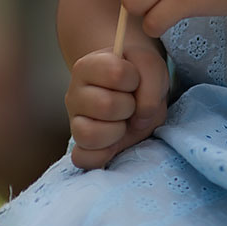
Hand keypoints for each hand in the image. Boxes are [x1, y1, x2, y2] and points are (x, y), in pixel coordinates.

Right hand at [65, 43, 168, 169]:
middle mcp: (74, 93)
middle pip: (105, 106)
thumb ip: (151, 84)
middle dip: (129, 106)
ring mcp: (74, 122)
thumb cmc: (139, 74)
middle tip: (130, 103)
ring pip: (89, 135)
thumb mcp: (152, 66)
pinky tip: (114, 143)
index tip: (134, 79)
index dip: (134, 78)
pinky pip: (83, 159)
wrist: (135, 88)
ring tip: (122, 122)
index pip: (116, 73)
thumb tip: (139, 119)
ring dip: (117, 131)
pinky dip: (104, 155)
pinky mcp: (79, 147)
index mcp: (88, 66)